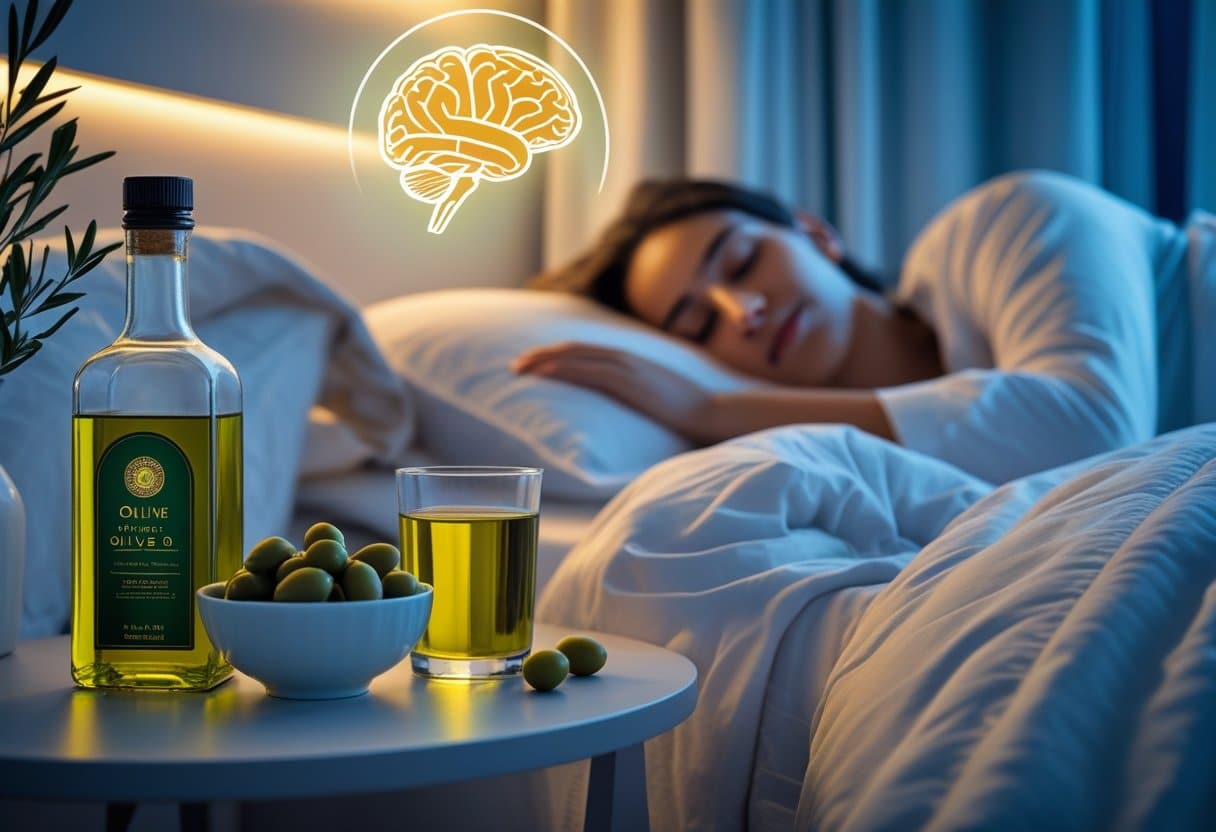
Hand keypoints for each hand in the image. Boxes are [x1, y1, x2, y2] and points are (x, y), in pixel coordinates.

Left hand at [511, 342, 718, 442]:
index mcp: (631, 362)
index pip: (586, 351)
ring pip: (574, 356)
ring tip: (519, 369)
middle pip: (573, 349)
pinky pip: (586, 371)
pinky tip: (540, 374)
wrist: (712, 413)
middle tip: (516, 365)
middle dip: (541, 355)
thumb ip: (636, 397)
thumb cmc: (688, 414)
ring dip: (542, 360)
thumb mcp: (656, 399)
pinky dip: (560, 369)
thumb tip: (623, 411)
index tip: (534, 363)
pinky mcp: (627, 382)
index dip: (557, 354)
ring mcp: (626, 368)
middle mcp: (625, 358)